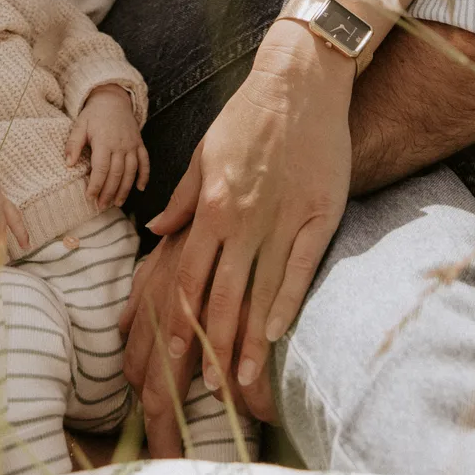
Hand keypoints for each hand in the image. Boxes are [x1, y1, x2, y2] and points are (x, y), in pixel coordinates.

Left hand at [65, 83, 149, 209]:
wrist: (113, 99)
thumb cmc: (94, 114)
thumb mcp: (80, 125)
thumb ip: (73, 144)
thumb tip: (68, 164)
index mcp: (104, 141)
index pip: (101, 168)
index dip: (96, 185)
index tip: (90, 197)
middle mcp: (120, 145)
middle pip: (116, 173)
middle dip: (109, 192)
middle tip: (102, 206)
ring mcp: (132, 144)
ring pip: (131, 171)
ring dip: (125, 189)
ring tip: (117, 203)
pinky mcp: (139, 143)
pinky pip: (145, 161)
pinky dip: (144, 175)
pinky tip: (140, 188)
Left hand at [131, 21, 352, 450]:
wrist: (299, 81)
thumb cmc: (248, 116)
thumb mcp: (204, 153)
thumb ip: (182, 199)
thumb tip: (155, 232)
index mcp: (211, 205)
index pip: (189, 278)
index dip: (180, 323)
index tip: (171, 360)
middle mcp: (242, 218)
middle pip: (222, 296)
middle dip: (212, 348)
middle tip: (206, 393)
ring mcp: (282, 218)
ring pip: (260, 292)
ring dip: (249, 342)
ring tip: (242, 383)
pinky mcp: (319, 213)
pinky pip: (301, 268)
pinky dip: (287, 303)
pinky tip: (278, 334)